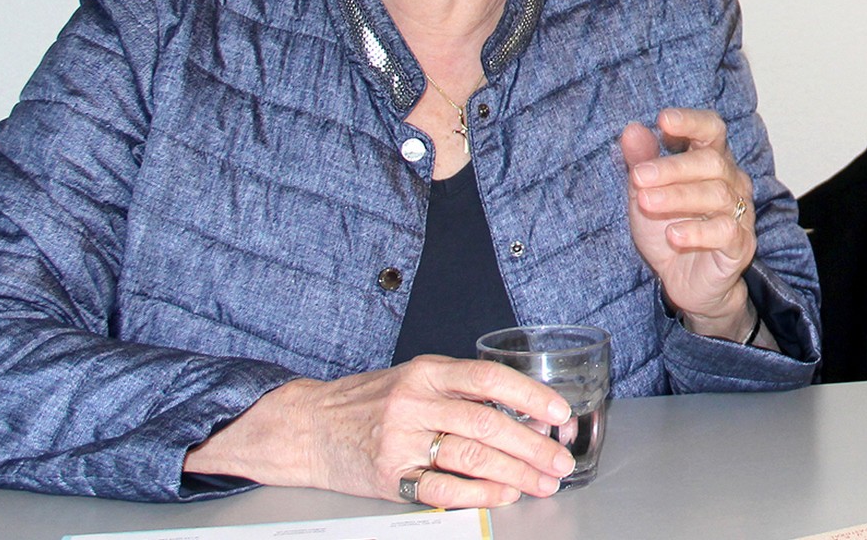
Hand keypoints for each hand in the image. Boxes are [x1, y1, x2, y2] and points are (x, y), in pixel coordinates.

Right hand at [182, 356, 574, 506]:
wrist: (307, 426)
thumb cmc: (369, 402)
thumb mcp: (414, 378)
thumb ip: (460, 390)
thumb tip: (525, 411)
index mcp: (426, 371)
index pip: (488, 378)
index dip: (530, 396)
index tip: (559, 413)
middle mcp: (414, 401)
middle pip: (486, 422)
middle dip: (532, 445)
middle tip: (560, 461)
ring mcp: (399, 439)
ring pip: (469, 455)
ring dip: (514, 472)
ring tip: (542, 482)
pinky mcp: (387, 475)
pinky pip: (441, 488)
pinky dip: (477, 493)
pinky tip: (502, 495)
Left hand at [621, 108, 756, 339]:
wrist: (685, 281)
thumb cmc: (669, 230)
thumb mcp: (645, 195)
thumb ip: (641, 162)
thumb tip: (630, 129)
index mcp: (711, 161)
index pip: (711, 130)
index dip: (691, 122)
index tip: (663, 120)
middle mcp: (732, 182)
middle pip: (712, 162)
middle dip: (673, 167)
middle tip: (638, 176)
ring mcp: (739, 213)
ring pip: (717, 194)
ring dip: (678, 197)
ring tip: (645, 203)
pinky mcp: (740, 245)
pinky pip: (725, 231)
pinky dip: (697, 232)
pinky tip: (672, 234)